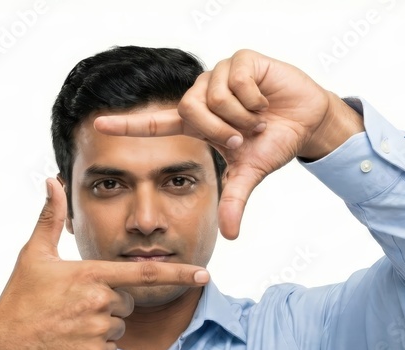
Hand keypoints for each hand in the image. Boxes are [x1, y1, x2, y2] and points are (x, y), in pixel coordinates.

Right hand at [0, 179, 209, 349]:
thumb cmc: (19, 298)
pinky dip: (94, 349)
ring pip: (118, 326)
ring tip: (69, 324)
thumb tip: (52, 180)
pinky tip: (70, 342)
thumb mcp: (34, 254)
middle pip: (126, 301)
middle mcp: (99, 301)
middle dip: (109, 303)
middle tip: (74, 306)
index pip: (144, 273)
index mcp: (91, 275)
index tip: (203, 274)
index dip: (177, 274)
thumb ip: (50, 217)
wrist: (4, 345)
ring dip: (101, 327)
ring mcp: (98, 331)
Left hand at [93, 48, 363, 239]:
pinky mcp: (240, 59)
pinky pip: (236, 80)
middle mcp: (203, 96)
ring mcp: (220, 75)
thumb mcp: (250, 174)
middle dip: (218, 129)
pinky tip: (265, 100)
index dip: (127, 126)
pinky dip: (254, 98)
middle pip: (190, 109)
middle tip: (241, 137)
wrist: (307, 122)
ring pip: (213, 96)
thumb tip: (230, 236)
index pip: (155, 124)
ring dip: (241, 114)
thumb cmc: (273, 143)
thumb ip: (234, 201)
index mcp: (197, 122)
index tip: (97, 125)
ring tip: (257, 118)